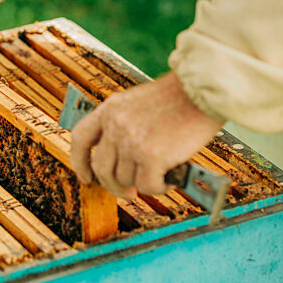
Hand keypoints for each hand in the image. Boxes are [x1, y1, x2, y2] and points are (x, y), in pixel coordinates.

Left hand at [70, 72, 223, 199]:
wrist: (203, 89)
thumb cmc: (179, 97)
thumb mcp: (138, 103)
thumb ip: (123, 126)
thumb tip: (119, 162)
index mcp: (109, 109)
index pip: (80, 139)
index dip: (79, 162)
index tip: (85, 177)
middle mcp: (115, 125)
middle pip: (101, 168)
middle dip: (113, 186)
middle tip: (128, 193)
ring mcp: (131, 141)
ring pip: (125, 180)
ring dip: (143, 184)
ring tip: (162, 175)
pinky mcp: (151, 156)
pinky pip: (148, 186)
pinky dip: (159, 188)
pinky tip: (171, 180)